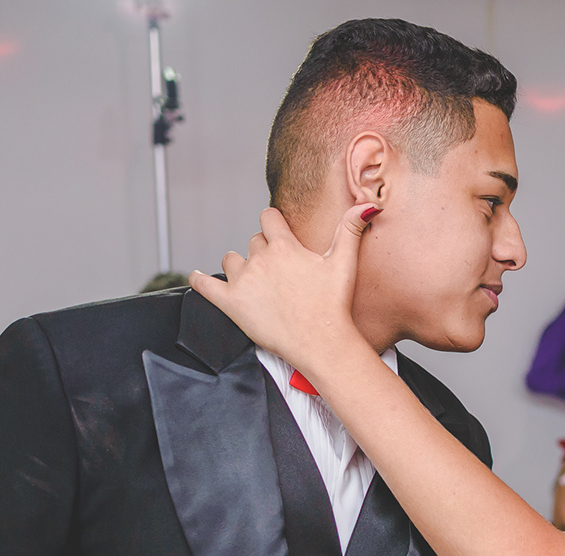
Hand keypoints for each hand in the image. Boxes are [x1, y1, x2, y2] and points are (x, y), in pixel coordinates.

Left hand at [190, 203, 374, 381]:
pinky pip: (204, 285)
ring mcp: (244, 281)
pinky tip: (197, 278)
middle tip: (278, 273)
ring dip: (240, 266)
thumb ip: (351, 230)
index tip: (278, 234)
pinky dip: (198, 280)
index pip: (268, 217)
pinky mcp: (231, 304)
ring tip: (254, 282)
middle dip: (263, 252)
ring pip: (231, 260)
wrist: (322, 342)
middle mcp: (261, 259)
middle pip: (253, 241)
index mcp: (285, 246)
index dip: (274, 225)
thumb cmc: (334, 306)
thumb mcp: (344, 263)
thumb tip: (368, 204)